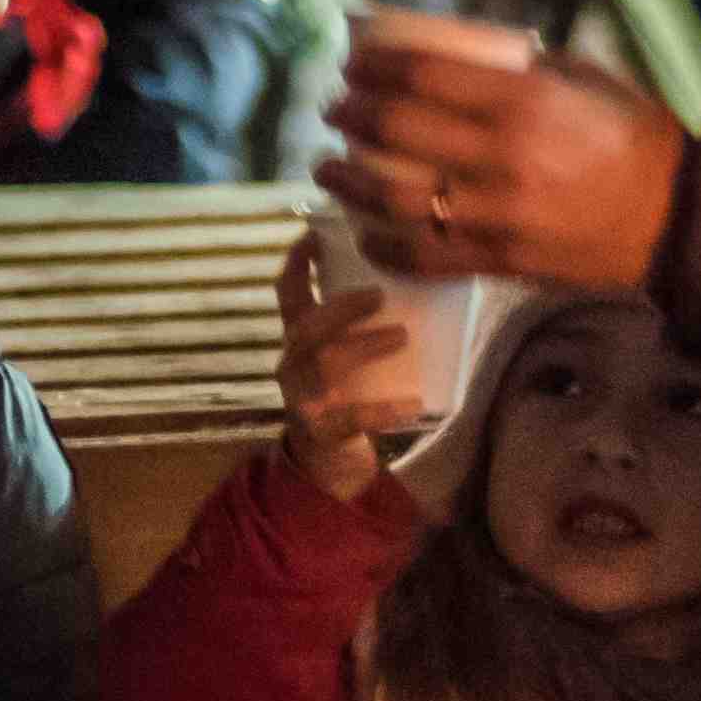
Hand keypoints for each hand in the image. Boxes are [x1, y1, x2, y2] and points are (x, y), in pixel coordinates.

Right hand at [274, 245, 428, 498]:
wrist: (326, 466)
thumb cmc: (344, 397)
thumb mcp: (340, 358)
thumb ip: (355, 328)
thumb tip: (413, 284)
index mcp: (297, 341)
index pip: (287, 295)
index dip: (298, 264)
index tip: (315, 234)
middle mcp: (292, 365)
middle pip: (306, 327)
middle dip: (340, 306)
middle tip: (379, 295)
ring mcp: (302, 400)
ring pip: (325, 364)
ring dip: (364, 345)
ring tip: (402, 335)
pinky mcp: (322, 432)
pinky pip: (350, 417)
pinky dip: (383, 409)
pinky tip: (412, 403)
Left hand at [322, 42, 685, 298]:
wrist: (680, 217)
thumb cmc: (637, 137)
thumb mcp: (586, 77)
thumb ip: (523, 67)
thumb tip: (463, 55)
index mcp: (524, 100)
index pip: (422, 75)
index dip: (375, 66)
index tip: (352, 63)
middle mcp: (502, 156)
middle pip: (396, 132)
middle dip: (351, 115)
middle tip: (334, 107)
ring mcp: (497, 214)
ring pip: (395, 199)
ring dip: (348, 180)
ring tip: (327, 166)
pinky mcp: (501, 259)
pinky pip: (424, 256)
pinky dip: (383, 244)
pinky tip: (363, 229)